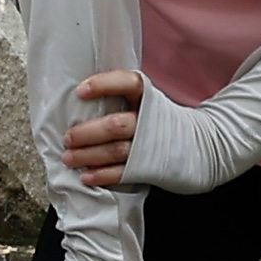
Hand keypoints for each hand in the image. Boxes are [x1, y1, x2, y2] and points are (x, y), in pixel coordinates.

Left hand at [60, 69, 147, 185]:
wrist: (192, 145)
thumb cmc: (154, 119)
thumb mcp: (144, 100)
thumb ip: (118, 97)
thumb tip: (76, 100)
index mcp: (146, 97)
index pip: (128, 83)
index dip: (103, 85)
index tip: (79, 91)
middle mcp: (148, 120)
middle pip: (116, 126)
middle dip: (87, 133)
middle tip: (67, 138)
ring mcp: (148, 145)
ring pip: (116, 151)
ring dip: (88, 155)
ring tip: (68, 158)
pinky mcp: (147, 167)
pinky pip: (122, 173)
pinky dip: (102, 175)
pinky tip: (85, 176)